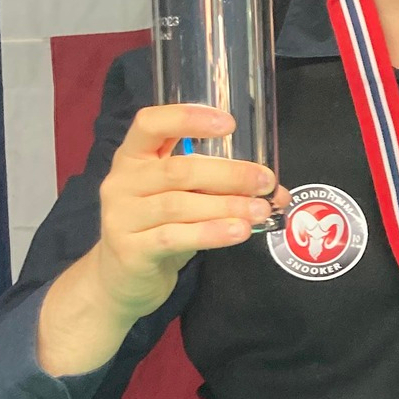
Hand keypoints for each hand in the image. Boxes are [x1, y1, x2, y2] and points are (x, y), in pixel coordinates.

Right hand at [90, 104, 287, 323]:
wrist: (122, 280)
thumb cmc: (158, 227)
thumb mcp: (184, 197)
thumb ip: (221, 186)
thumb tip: (276, 190)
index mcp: (133, 157)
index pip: (150, 124)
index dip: (188, 118)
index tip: (228, 123)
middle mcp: (122, 182)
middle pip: (178, 170)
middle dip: (229, 174)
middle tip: (265, 181)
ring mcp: (122, 217)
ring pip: (179, 205)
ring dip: (227, 206)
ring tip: (260, 210)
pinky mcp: (130, 251)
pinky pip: (175, 237)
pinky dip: (212, 233)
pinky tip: (239, 231)